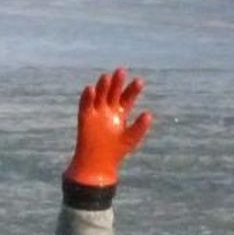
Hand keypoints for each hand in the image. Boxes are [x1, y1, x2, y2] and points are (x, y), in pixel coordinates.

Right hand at [63, 68, 151, 186]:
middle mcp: (108, 109)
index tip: (139, 81)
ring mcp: (96, 112)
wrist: (99, 163)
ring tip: (107, 77)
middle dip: (117, 83)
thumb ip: (140, 127)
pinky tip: (91, 89)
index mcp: (120, 113)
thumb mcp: (131, 138)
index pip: (127, 98)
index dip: (133, 90)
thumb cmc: (116, 151)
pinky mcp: (84, 117)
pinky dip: (88, 97)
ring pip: (99, 95)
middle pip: (113, 92)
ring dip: (102, 86)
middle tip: (122, 71)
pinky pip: (85, 105)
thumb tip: (148, 114)